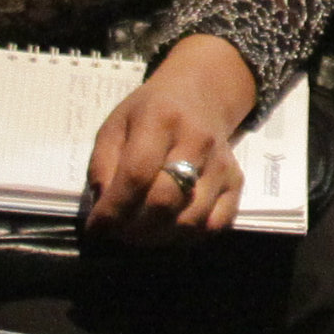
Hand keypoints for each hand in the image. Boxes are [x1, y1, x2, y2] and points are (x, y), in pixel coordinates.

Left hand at [80, 35, 256, 241]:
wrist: (200, 96)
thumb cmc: (149, 113)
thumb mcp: (116, 126)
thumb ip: (103, 166)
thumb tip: (104, 212)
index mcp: (160, 119)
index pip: (136, 174)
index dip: (114, 208)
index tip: (97, 228)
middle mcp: (197, 140)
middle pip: (165, 201)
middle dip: (134, 229)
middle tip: (118, 234)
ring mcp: (221, 163)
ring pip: (190, 219)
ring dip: (159, 237)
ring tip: (141, 234)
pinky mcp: (236, 181)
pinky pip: (216, 224)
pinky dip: (190, 237)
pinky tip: (171, 229)